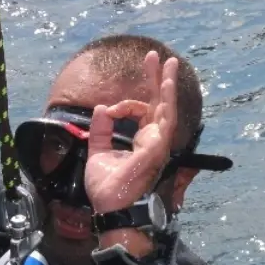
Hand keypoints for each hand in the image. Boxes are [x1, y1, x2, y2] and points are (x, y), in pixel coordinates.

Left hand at [84, 51, 176, 215]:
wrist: (112, 208)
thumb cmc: (108, 189)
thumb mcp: (97, 153)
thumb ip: (101, 131)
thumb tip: (101, 109)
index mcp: (142, 141)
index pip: (141, 111)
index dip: (124, 105)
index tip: (108, 111)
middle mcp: (153, 140)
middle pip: (159, 103)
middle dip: (157, 79)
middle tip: (156, 56)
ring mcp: (158, 143)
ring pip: (167, 107)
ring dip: (167, 83)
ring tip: (167, 62)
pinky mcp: (157, 147)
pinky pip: (165, 118)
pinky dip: (166, 99)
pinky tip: (166, 83)